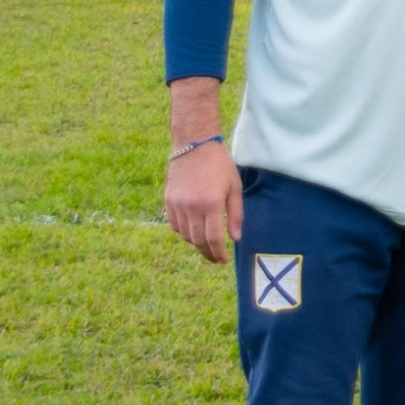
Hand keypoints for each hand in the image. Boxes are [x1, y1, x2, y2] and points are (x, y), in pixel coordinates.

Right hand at [164, 143, 240, 263]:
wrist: (194, 145)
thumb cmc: (219, 165)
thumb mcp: (234, 187)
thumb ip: (236, 215)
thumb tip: (236, 238)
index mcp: (211, 204)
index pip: (213, 239)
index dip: (218, 253)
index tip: (223, 260)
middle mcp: (192, 207)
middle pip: (197, 241)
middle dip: (208, 253)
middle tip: (216, 259)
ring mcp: (177, 204)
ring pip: (185, 235)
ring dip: (196, 244)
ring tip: (207, 246)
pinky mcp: (168, 201)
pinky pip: (175, 225)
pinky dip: (184, 232)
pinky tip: (193, 231)